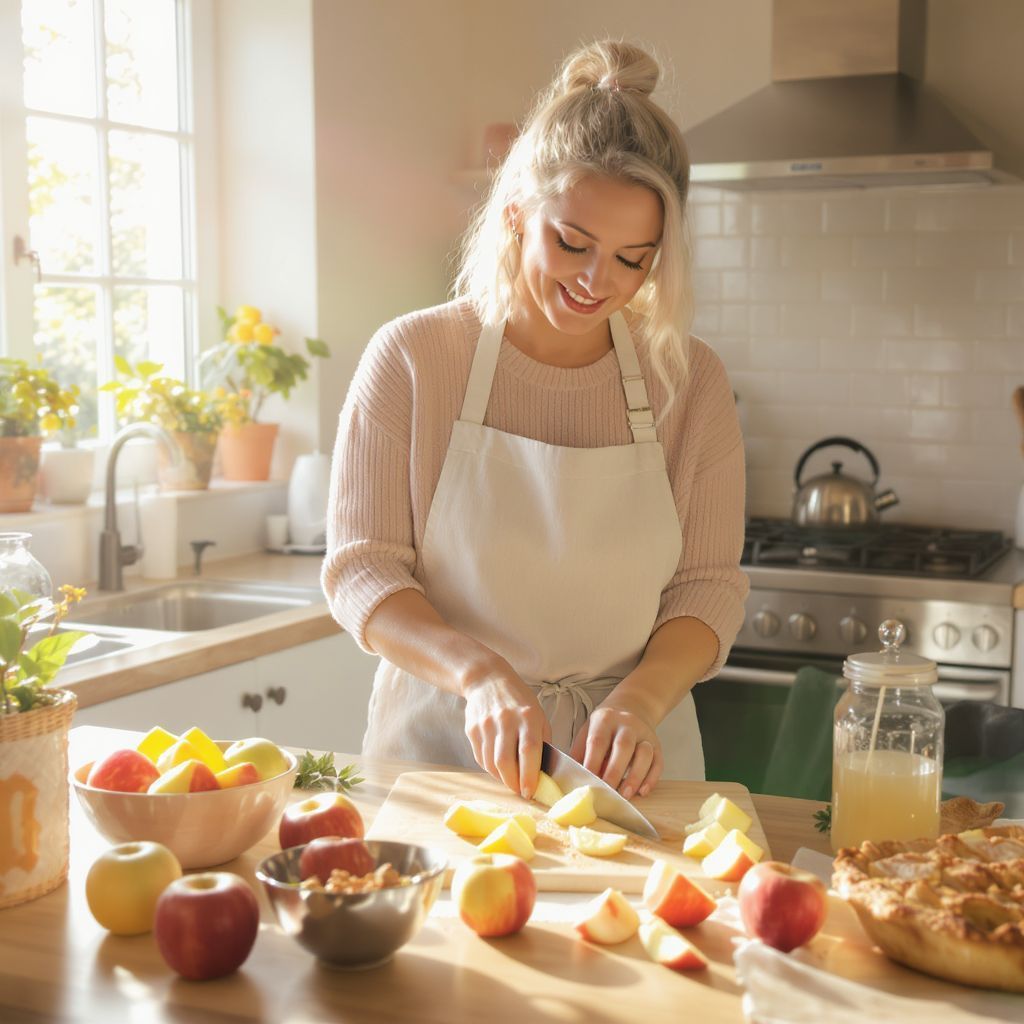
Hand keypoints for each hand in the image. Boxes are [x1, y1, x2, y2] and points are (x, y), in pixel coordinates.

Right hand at [463, 668, 550, 798]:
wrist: (487, 680)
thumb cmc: (518, 700)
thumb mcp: (538, 714)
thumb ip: (542, 741)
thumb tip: (542, 772)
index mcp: (527, 716)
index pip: (529, 750)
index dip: (529, 775)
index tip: (531, 792)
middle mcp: (505, 720)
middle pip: (505, 761)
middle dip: (512, 783)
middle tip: (519, 791)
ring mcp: (486, 725)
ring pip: (491, 763)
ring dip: (501, 778)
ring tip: (510, 779)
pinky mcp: (472, 729)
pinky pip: (480, 758)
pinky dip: (490, 768)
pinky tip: (498, 766)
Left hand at [570, 700, 662, 799]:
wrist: (631, 707)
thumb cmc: (604, 727)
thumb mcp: (587, 731)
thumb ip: (580, 753)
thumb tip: (570, 778)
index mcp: (605, 719)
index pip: (598, 740)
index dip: (593, 762)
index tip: (588, 782)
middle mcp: (627, 724)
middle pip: (623, 746)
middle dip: (615, 771)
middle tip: (607, 791)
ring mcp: (644, 734)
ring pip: (644, 753)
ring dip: (635, 776)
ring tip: (625, 794)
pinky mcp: (657, 744)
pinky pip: (658, 762)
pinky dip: (651, 778)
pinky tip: (642, 791)